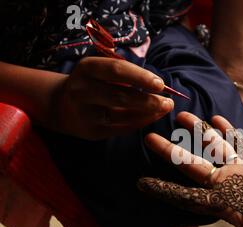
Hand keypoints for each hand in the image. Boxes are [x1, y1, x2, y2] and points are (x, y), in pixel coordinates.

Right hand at [50, 57, 173, 139]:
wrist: (62, 105)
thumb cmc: (94, 83)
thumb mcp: (102, 70)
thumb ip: (126, 74)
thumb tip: (160, 85)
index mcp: (87, 68)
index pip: (116, 70)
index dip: (140, 77)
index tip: (161, 84)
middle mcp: (82, 90)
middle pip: (120, 95)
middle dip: (148, 100)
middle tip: (168, 102)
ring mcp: (85, 112)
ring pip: (122, 115)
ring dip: (148, 113)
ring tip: (164, 109)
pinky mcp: (92, 131)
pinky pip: (121, 128)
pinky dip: (140, 123)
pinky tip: (152, 118)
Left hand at [138, 112, 242, 226]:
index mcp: (223, 205)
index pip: (186, 197)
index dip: (163, 190)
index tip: (140, 182)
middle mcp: (228, 186)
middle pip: (193, 166)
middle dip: (171, 152)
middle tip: (149, 137)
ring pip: (215, 148)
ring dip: (199, 132)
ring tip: (182, 116)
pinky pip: (241, 142)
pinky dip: (229, 129)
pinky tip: (217, 117)